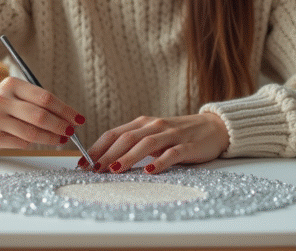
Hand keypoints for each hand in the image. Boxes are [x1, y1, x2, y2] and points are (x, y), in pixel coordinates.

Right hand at [0, 77, 84, 150]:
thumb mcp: (13, 93)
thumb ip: (36, 101)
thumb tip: (67, 116)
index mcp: (11, 84)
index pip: (45, 97)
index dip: (65, 109)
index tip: (78, 118)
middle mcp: (2, 100)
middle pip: (40, 115)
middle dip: (61, 125)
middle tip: (72, 131)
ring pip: (32, 132)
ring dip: (51, 138)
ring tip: (61, 139)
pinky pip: (21, 143)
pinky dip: (34, 143)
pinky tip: (39, 142)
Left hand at [82, 113, 229, 173]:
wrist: (214, 127)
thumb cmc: (179, 135)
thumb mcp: (153, 137)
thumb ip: (134, 145)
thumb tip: (106, 161)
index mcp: (143, 123)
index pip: (114, 134)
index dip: (97, 148)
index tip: (82, 163)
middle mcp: (154, 126)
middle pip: (126, 138)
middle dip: (107, 154)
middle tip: (93, 169)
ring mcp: (172, 135)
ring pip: (146, 144)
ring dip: (128, 157)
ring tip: (114, 170)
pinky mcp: (188, 146)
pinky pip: (172, 154)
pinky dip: (160, 162)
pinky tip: (150, 171)